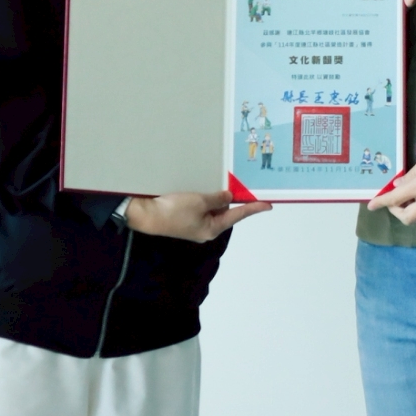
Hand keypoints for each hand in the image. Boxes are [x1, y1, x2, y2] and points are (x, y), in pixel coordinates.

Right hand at [121, 191, 269, 241]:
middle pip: (227, 213)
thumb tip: (230, 196)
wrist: (147, 216)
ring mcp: (196, 225)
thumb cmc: (174, 211)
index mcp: (213, 229)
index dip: (253, 208)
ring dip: (220, 199)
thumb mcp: (200, 201)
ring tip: (227, 185)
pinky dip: (208, 199)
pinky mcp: (186, 219)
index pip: (238, 215)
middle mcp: (207, 229)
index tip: (268, 204)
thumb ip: (217, 198)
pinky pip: (203, 208)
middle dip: (235, 201)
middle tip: (246, 187)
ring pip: (214, 210)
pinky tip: (208, 189)